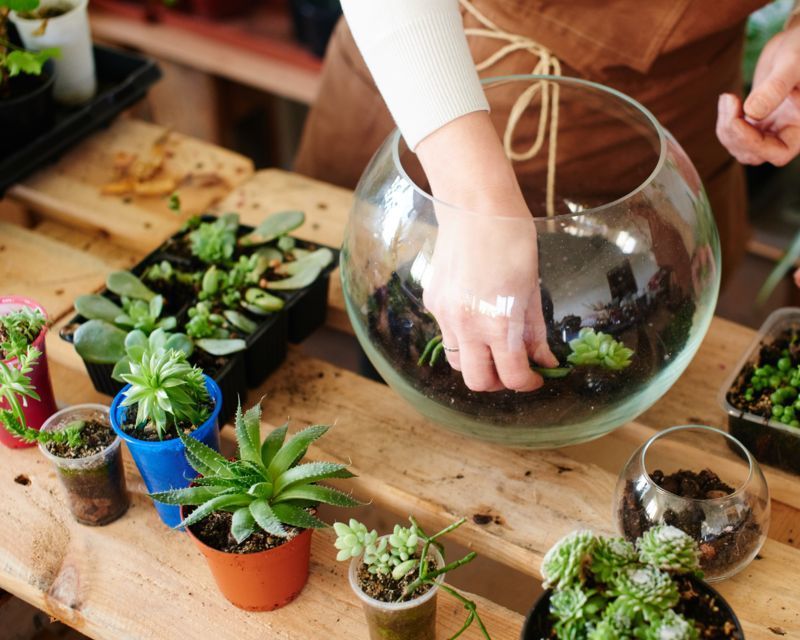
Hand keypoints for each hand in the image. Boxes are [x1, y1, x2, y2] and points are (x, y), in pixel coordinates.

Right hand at [416, 112, 557, 391]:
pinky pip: (447, 333)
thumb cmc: (513, 240)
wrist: (474, 207)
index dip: (528, 383)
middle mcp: (466, 326)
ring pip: (458, 361)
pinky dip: (464, 337)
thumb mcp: (532, 288)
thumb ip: (534, 331)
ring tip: (494, 345)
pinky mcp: (433, 302)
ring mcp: (444, 315)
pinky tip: (477, 315)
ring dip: (477, 362)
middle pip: (477, 382)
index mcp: (498, 323)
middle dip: (498, 382)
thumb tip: (544, 359)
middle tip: (514, 367)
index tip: (536, 377)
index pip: (512, 377)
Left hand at [716, 20, 799, 165]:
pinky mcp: (757, 121)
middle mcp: (788, 131)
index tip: (738, 120)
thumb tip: (752, 112)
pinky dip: (726, 122)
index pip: (780, 153)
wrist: (797, 40)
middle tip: (729, 100)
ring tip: (727, 98)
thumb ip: (776, 87)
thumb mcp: (792, 63)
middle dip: (735, 134)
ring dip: (727, 129)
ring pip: (741, 148)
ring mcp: (771, 128)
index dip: (754, 144)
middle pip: (755, 154)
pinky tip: (727, 100)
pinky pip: (736, 135)